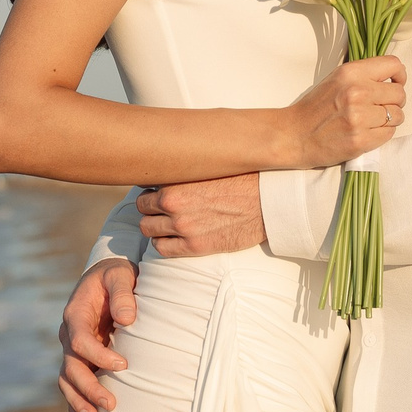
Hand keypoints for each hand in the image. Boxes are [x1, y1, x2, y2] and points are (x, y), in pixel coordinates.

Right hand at [57, 259, 137, 411]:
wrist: (107, 277)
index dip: (98, 355)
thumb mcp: (120, 275)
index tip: (122, 365)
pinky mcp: (81, 358)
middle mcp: (69, 334)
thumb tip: (127, 318)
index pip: (80, 341)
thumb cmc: (115, 275)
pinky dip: (75, 401)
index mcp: (75, 314)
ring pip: (67, 379)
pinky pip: (73, 382)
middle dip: (88, 388)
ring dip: (79, 400)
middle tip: (110, 404)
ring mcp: (72, 348)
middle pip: (71, 367)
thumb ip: (123, 293)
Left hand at [137, 174, 267, 257]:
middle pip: (142, 208)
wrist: (268, 202)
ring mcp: (184, 227)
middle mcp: (175, 204)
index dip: (152, 188)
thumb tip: (172, 163)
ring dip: (155, 225)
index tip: (159, 190)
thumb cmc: (244, 179)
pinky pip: (162, 249)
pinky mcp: (195, 246)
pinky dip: (163, 243)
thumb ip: (187, 167)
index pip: (144, 186)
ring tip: (168, 222)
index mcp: (177, 180)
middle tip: (162, 207)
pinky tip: (173, 237)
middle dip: (150, 207)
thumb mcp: (211, 165)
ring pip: (148, 229)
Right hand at [286, 55, 406, 167]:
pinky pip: (390, 133)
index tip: (395, 83)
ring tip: (373, 121)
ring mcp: (360, 117)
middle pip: (400, 93)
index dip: (399, 75)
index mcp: (351, 73)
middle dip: (395, 101)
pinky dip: (383, 133)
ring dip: (390, 119)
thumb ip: (363, 75)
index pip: (394, 64)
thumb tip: (394, 74)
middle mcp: (357, 92)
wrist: (293, 135)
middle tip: (381, 107)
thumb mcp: (336, 79)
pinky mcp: (361, 140)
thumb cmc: (315, 107)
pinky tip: (368, 132)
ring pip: (398, 115)